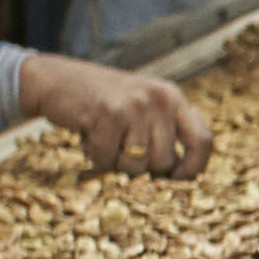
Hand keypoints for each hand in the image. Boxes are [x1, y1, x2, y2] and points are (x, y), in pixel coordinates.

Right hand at [25, 56, 214, 177]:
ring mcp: (134, 105)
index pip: (203, 139)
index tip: (176, 178)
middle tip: (120, 147)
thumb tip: (178, 176)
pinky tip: (88, 133)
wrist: (55, 80)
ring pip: (136, 165)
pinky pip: (106, 158)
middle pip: (164, 162)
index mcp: (172, 97)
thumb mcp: (142, 108)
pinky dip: (94, 154)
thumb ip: (163, 132)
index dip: (194, 167)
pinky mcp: (107, 113)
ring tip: (104, 137)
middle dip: (140, 166)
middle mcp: (159, 99)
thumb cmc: (101, 103)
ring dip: (115, 161)